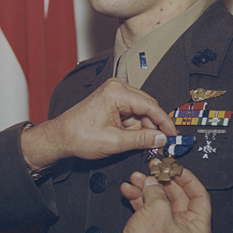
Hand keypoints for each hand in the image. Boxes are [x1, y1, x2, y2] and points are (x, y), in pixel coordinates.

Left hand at [21, 78, 176, 170]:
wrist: (60, 137)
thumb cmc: (79, 136)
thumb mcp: (115, 142)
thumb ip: (141, 140)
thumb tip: (161, 138)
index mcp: (117, 93)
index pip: (151, 106)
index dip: (165, 122)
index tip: (173, 135)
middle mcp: (116, 88)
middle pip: (147, 107)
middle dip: (152, 127)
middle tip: (158, 145)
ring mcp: (113, 94)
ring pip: (140, 112)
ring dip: (141, 128)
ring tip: (138, 144)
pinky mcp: (111, 101)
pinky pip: (131, 113)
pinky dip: (133, 127)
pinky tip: (130, 138)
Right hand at [107, 165, 211, 232]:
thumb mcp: (158, 209)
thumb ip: (157, 190)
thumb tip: (153, 181)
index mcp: (197, 229)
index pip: (199, 196)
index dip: (187, 179)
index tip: (176, 167)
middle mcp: (185, 230)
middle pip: (177, 196)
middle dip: (162, 181)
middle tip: (154, 168)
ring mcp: (167, 229)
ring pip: (159, 200)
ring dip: (147, 187)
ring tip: (137, 177)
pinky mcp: (151, 229)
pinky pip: (147, 207)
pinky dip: (138, 197)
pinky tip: (129, 189)